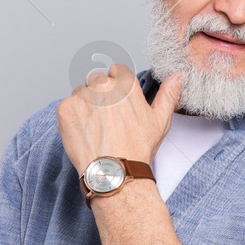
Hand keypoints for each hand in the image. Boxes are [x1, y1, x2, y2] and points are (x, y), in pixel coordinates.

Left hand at [56, 63, 182, 174]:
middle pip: (97, 82)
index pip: (116, 71)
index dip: (117, 89)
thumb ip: (168, 95)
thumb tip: (178, 76)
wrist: (114, 172)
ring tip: (95, 130)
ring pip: (81, 94)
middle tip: (106, 121)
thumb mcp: (160, 121)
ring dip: (85, 107)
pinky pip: (67, 107)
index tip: (117, 105)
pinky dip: (73, 119)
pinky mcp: (66, 108)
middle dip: (100, 97)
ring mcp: (82, 95)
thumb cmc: (137, 149)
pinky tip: (84, 134)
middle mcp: (104, 85)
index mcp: (126, 84)